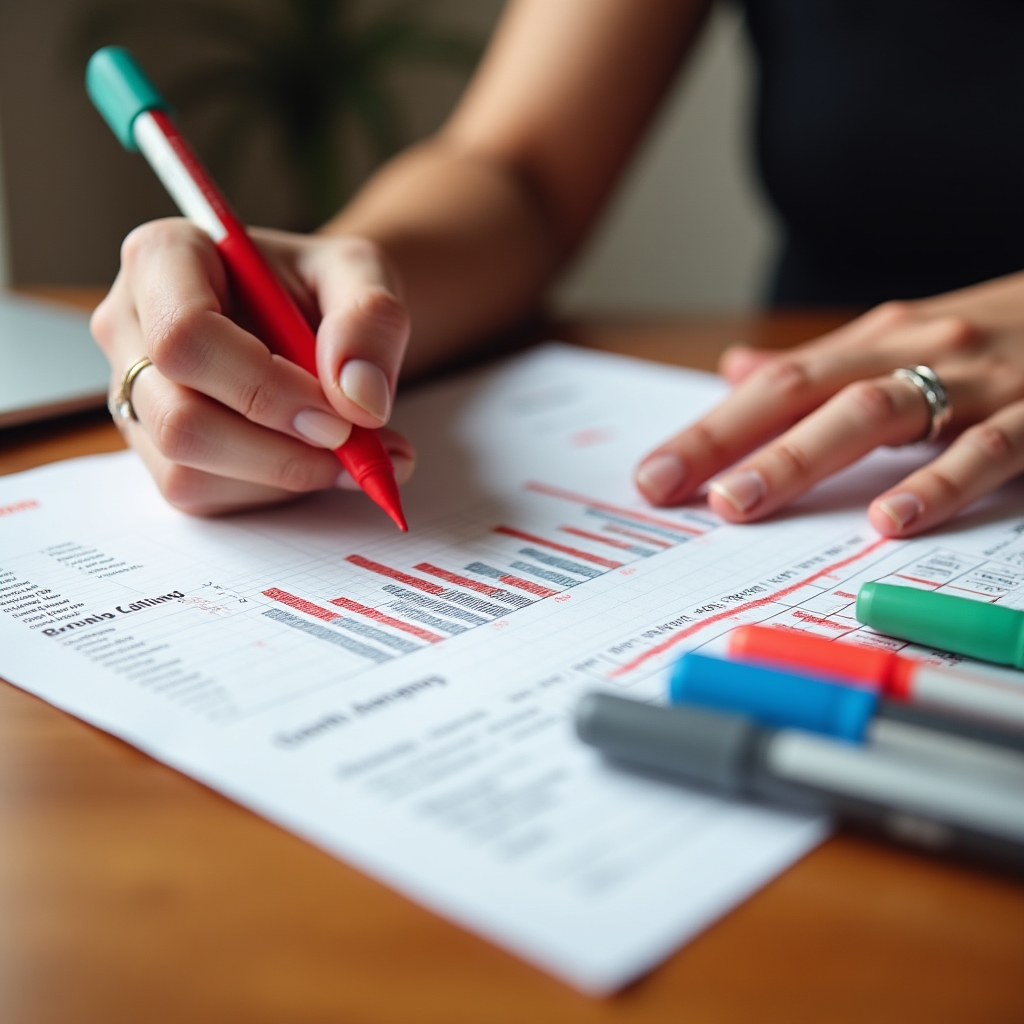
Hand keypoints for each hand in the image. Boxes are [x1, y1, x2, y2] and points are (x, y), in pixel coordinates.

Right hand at [91, 220, 414, 514]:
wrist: (325, 321)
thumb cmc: (329, 288)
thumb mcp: (366, 274)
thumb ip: (370, 320)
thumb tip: (359, 399)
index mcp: (164, 257)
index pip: (184, 334)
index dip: (264, 387)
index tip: (339, 414)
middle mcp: (131, 327)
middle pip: (179, 418)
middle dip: (279, 449)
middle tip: (355, 443)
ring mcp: (136, 394)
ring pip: (188, 469)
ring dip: (284, 476)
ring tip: (357, 454)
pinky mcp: (157, 449)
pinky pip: (202, 495)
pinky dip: (274, 492)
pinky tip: (321, 463)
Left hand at [634, 275, 1023, 536]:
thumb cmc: (1001, 333)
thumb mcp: (904, 339)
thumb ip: (821, 366)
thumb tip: (735, 370)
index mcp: (876, 342)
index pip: (773, 386)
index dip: (708, 430)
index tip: (652, 475)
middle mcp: (914, 352)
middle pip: (802, 393)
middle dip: (728, 442)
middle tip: (668, 488)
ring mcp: (976, 382)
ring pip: (876, 413)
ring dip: (802, 457)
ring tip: (743, 502)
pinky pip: (986, 449)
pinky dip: (937, 482)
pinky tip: (891, 520)